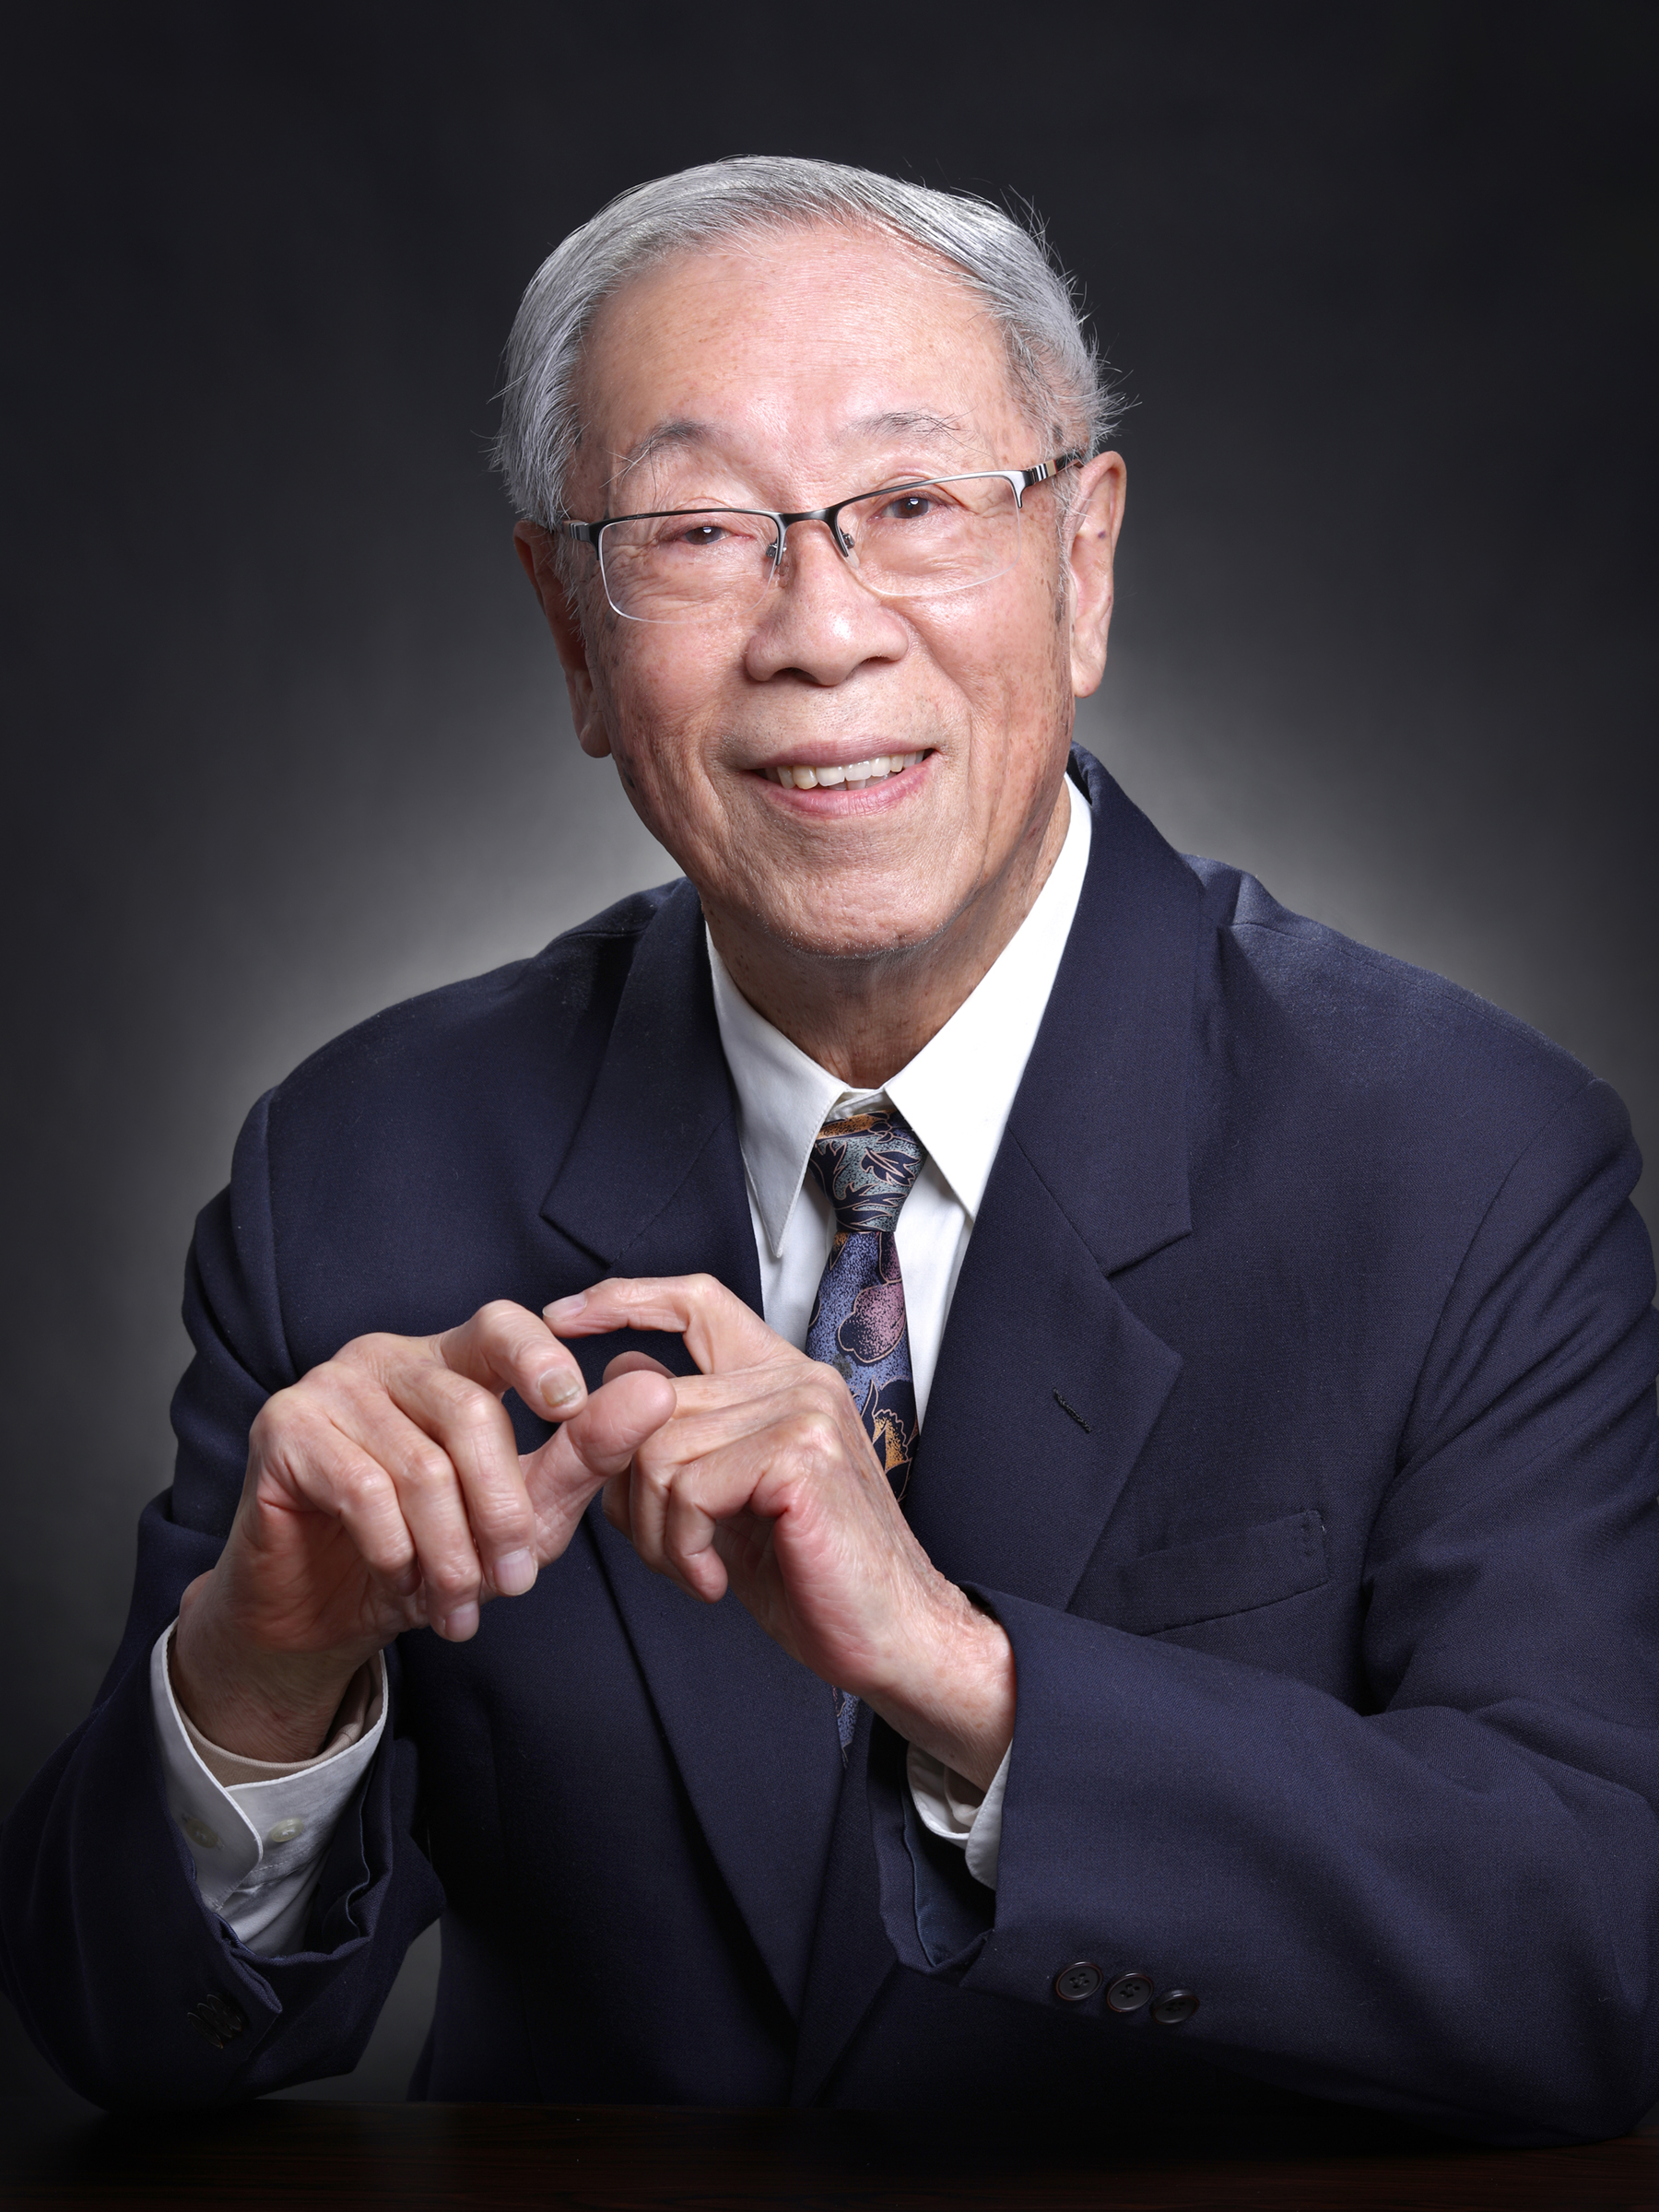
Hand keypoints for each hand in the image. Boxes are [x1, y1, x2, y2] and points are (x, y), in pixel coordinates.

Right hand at [172, 1301, 675, 1760]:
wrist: (324, 1619)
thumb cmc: (429, 1553)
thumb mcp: (524, 1511)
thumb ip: (584, 1453)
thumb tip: (653, 1391)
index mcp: (449, 1362)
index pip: (502, 1325)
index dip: (540, 1358)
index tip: (568, 1408)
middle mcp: (387, 1359)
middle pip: (470, 1411)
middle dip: (502, 1510)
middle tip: (516, 1580)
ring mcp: (329, 1387)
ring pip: (421, 1463)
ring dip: (450, 1551)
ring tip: (458, 1602)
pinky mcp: (283, 1429)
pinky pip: (362, 1489)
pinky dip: (396, 1552)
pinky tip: (400, 1582)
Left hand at [548, 1275, 1014, 1789]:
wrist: (891, 1635)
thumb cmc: (810, 1576)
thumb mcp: (725, 1502)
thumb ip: (675, 1443)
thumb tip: (608, 1383)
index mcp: (781, 1378)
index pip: (696, 1301)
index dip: (624, 1299)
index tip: (560, 1317)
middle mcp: (795, 1379)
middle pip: (648, 1399)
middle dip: (629, 1490)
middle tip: (671, 1553)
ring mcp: (802, 1410)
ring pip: (656, 1447)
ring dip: (656, 1531)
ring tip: (697, 1570)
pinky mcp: (800, 1455)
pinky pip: (687, 1486)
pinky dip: (682, 1547)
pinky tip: (715, 1580)